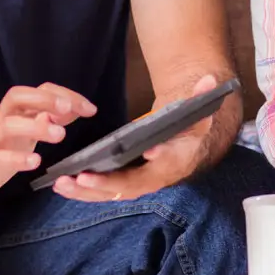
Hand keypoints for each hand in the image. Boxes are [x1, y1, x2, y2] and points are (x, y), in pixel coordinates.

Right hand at [0, 83, 95, 209]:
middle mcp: (3, 120)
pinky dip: (18, 159)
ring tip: (59, 136)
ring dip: (36, 127)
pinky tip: (36, 162)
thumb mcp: (26, 132)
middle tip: (68, 108)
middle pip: (18, 96)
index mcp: (15, 112)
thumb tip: (75, 108)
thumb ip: (48, 119)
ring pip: (9, 125)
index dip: (64, 94)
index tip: (89, 109)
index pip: (39, 91)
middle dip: (45, 99)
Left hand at [52, 75, 216, 202]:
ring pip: (114, 194)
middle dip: (107, 184)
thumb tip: (210, 81)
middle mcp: (158, 176)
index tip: (148, 152)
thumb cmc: (190, 126)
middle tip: (83, 177)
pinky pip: (105, 192)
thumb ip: (202, 97)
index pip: (170, 160)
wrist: (190, 143)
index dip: (160, 158)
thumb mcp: (199, 110)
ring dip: (87, 192)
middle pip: (133, 186)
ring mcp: (141, 183)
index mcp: (178, 158)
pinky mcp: (126, 184)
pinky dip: (85, 191)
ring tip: (63, 184)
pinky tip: (64, 185)